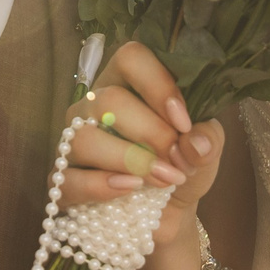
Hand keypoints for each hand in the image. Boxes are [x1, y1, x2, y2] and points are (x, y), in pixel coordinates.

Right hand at [61, 41, 224, 247]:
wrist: (171, 212)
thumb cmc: (183, 164)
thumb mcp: (206, 149)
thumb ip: (207, 139)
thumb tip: (193, 142)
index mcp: (129, 82)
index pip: (131, 58)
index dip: (158, 85)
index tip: (183, 121)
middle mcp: (95, 104)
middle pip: (109, 100)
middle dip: (151, 134)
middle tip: (177, 161)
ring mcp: (73, 140)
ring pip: (84, 139)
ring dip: (129, 161)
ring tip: (162, 180)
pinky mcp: (63, 179)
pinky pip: (67, 180)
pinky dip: (100, 186)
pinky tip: (129, 190)